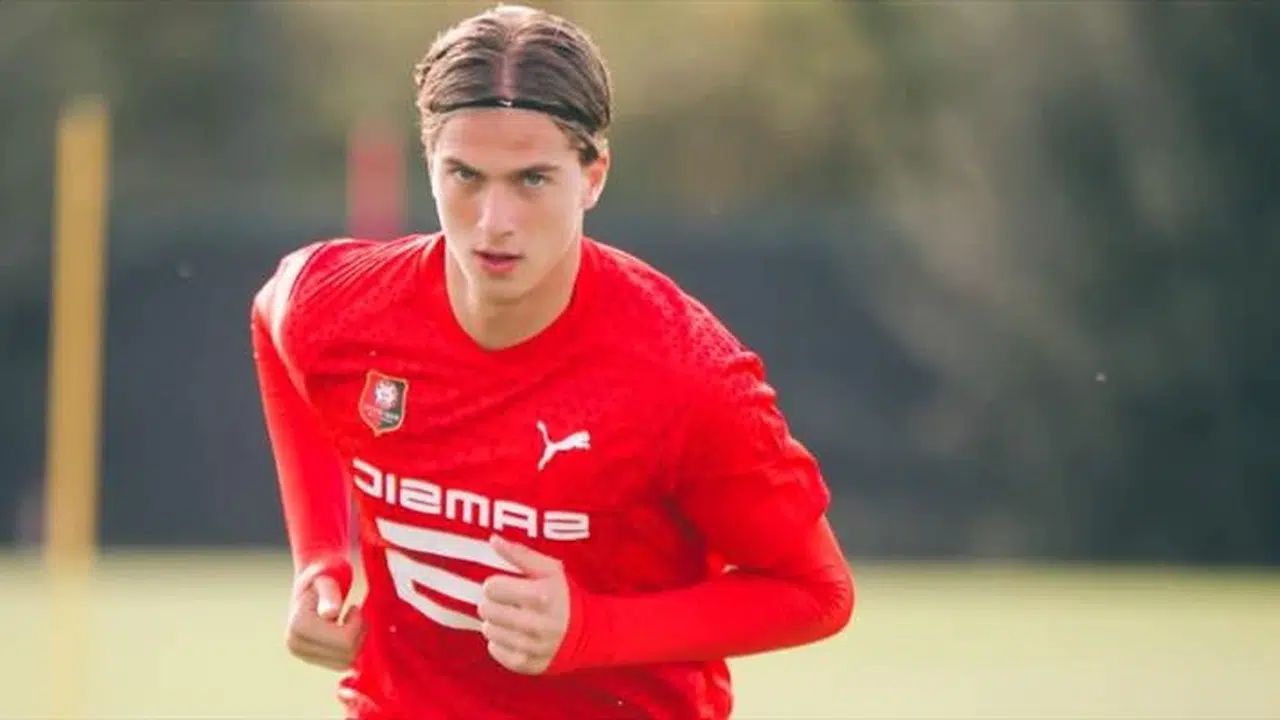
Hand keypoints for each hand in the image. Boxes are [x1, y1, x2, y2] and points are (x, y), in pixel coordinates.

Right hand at [286, 572, 364, 670]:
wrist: (313, 580)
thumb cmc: (325, 575)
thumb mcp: (329, 578)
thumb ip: (330, 595)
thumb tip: (330, 613)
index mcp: (299, 626)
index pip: (344, 641)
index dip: (357, 625)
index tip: (353, 607)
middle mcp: (295, 644)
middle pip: (346, 655)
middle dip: (358, 633)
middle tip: (354, 612)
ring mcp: (301, 654)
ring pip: (346, 662)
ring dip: (356, 641)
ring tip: (350, 620)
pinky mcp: (310, 658)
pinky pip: (342, 664)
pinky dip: (350, 648)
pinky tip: (346, 630)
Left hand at [478, 535, 570, 674]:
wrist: (589, 632)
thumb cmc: (564, 596)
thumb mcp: (549, 569)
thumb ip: (520, 554)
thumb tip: (493, 539)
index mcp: (541, 596)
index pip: (492, 587)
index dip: (495, 584)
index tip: (505, 585)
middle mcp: (536, 623)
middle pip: (486, 609)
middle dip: (492, 603)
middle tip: (505, 602)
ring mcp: (531, 646)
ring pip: (488, 630)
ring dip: (495, 622)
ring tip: (511, 617)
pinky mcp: (527, 663)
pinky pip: (495, 650)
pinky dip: (499, 642)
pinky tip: (512, 634)